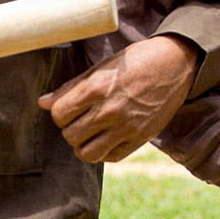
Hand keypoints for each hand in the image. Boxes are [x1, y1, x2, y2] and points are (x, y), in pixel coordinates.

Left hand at [38, 34, 199, 161]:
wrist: (176, 63)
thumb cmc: (136, 61)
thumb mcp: (103, 67)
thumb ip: (72, 87)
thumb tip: (43, 103)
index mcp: (96, 88)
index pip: (59, 115)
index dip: (61, 112)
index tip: (71, 107)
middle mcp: (109, 110)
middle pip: (70, 135)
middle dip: (72, 128)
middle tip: (83, 118)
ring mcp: (126, 127)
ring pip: (86, 153)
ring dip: (85, 144)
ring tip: (92, 132)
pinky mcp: (140, 138)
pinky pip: (110, 157)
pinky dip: (105, 150)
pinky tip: (109, 136)